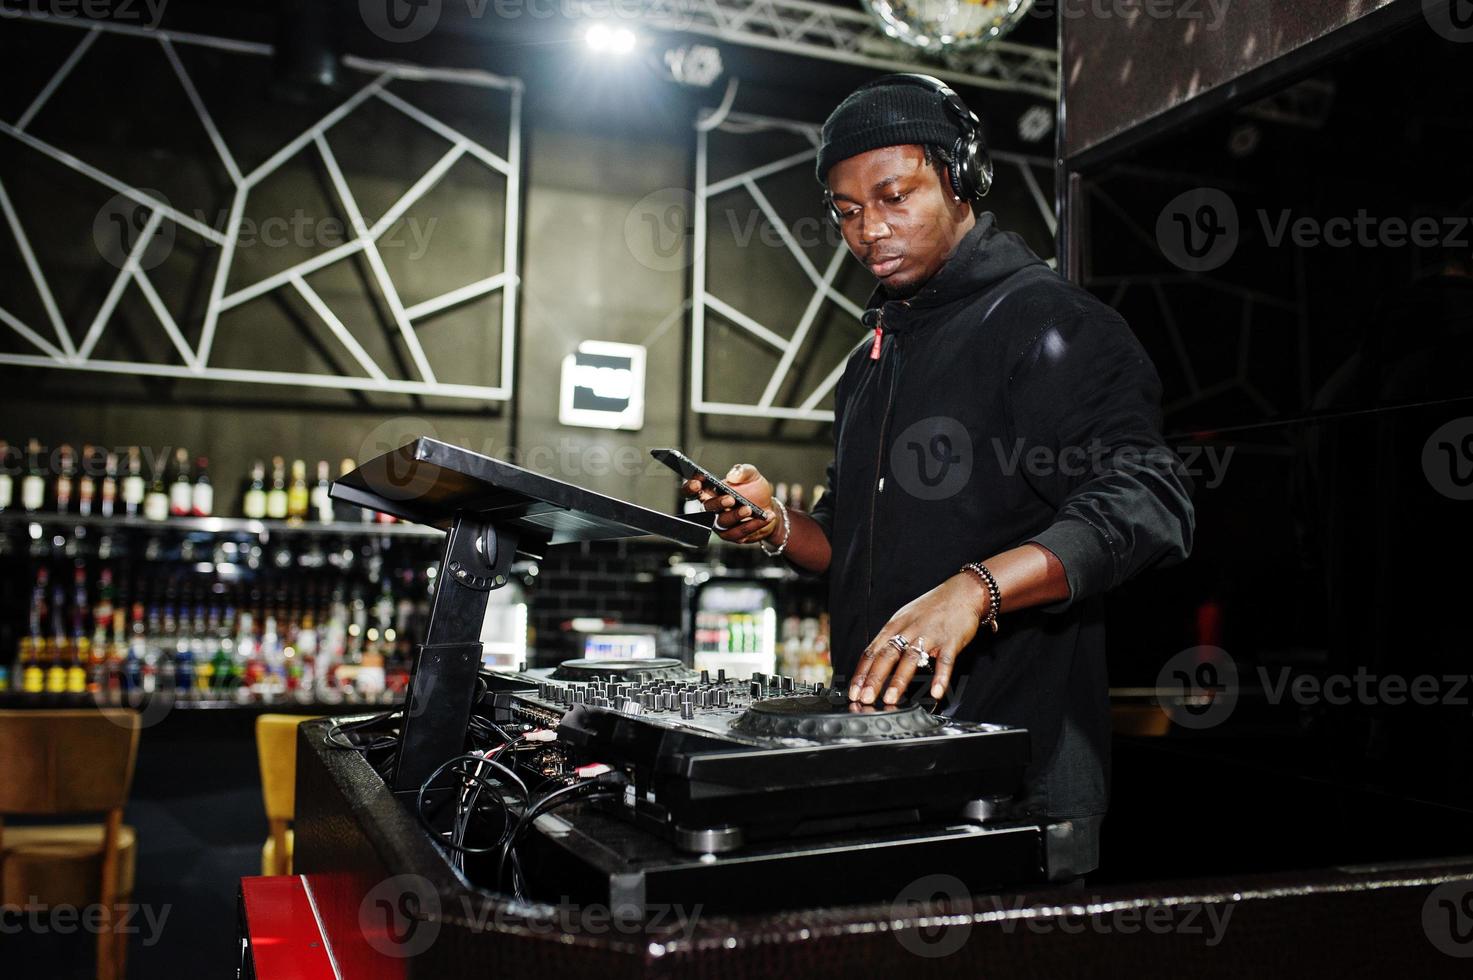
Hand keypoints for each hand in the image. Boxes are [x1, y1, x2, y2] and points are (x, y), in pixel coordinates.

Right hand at [679, 463, 776, 544]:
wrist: (769, 507)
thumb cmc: (755, 491)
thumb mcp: (752, 475)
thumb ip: (742, 471)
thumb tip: (732, 475)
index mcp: (711, 492)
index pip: (691, 491)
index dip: (690, 488)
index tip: (698, 483)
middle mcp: (712, 509)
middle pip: (707, 508)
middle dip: (718, 503)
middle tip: (731, 499)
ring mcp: (721, 524)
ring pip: (723, 522)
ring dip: (736, 515)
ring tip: (750, 509)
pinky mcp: (733, 535)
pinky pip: (739, 532)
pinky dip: (753, 524)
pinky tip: (764, 517)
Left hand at [848, 573, 989, 704]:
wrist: (962, 592)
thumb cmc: (931, 608)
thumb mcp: (904, 618)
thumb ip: (891, 639)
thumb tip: (874, 663)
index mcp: (895, 625)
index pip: (872, 651)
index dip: (862, 673)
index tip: (853, 691)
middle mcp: (909, 629)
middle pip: (887, 655)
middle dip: (874, 678)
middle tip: (865, 697)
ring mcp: (930, 635)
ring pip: (911, 658)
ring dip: (899, 680)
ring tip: (891, 699)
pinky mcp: (951, 640)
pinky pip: (945, 661)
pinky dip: (940, 678)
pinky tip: (935, 692)